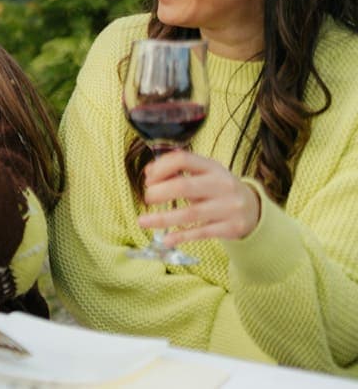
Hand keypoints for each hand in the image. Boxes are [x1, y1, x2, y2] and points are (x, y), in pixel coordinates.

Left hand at [138, 148, 261, 243]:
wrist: (254, 209)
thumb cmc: (219, 189)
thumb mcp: (205, 174)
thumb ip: (179, 171)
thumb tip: (149, 173)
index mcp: (212, 167)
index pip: (183, 159)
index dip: (161, 168)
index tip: (148, 179)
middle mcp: (222, 185)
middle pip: (184, 186)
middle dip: (159, 193)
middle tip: (147, 198)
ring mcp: (228, 207)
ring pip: (190, 213)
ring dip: (162, 219)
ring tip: (142, 222)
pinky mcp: (231, 227)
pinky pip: (201, 232)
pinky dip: (181, 236)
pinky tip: (166, 239)